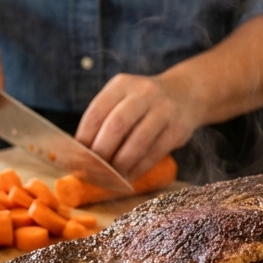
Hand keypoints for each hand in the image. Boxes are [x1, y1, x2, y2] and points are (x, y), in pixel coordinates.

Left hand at [75, 72, 202, 181]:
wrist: (185, 94)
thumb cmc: (142, 103)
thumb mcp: (122, 98)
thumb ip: (103, 120)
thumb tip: (80, 155)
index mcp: (121, 85)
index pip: (97, 112)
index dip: (84, 138)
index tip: (76, 158)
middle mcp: (143, 93)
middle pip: (116, 125)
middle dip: (101, 153)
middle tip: (92, 171)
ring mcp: (163, 110)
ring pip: (137, 142)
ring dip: (120, 164)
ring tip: (110, 178)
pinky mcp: (177, 129)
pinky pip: (154, 153)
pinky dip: (138, 169)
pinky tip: (127, 178)